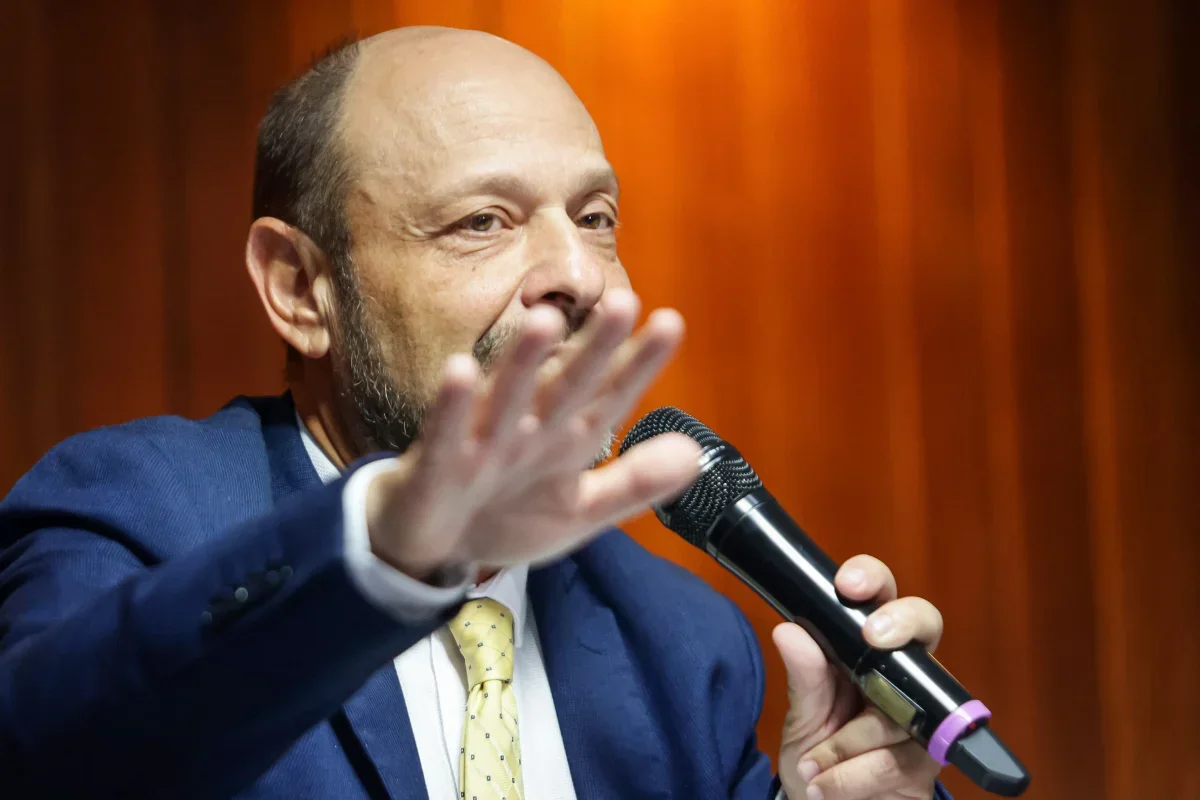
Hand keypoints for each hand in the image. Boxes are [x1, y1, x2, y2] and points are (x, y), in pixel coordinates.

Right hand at [365, 288, 700, 578]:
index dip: (638, 365)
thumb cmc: (505, 515)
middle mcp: (528, 429)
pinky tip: (459, 370)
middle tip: (623, 303)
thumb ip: (635, 482)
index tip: (670, 325)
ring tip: (545, 321)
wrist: (432, 548)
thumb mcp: (579, 508)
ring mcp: (482, 443)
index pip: (609, 397)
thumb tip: (697, 454)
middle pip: (565, 385)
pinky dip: (451, 406)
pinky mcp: (438, 464)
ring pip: (506, 397)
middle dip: (593, 349)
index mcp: (565, 438)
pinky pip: (444, 433)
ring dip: (523, 361)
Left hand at [776, 555, 944, 799]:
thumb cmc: (818, 759)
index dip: (872, 579)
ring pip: (897, 707)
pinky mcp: (932, 758)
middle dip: (900, 621)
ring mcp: (923, 713)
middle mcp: (901, 673)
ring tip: (812, 767)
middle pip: (924, 623)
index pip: (878, 598)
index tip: (848, 584)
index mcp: (863, 651)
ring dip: (846, 743)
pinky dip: (854, 776)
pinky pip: (896, 758)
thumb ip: (804, 679)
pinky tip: (828, 787)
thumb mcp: (803, 720)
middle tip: (874, 637)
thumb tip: (788, 630)